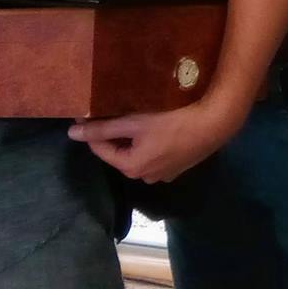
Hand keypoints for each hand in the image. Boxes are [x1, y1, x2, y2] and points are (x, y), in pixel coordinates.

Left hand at [70, 96, 242, 181]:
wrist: (215, 124)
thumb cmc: (174, 122)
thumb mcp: (135, 123)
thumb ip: (103, 129)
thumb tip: (71, 133)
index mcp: (130, 167)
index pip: (100, 148)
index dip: (92, 129)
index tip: (87, 111)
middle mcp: (145, 177)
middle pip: (120, 152)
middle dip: (115, 134)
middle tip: (115, 111)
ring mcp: (163, 175)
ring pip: (139, 153)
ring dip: (135, 138)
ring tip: (138, 117)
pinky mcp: (178, 167)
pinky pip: (156, 155)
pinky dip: (152, 143)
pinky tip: (160, 128)